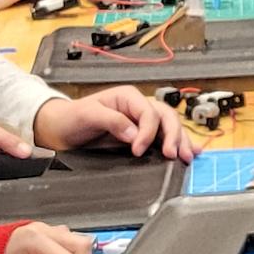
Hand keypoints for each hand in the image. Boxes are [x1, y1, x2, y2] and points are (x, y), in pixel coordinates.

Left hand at [34, 87, 196, 161]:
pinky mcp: (141, 136)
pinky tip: (191, 151)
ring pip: (170, 126)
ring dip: (181, 140)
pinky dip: (179, 143)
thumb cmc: (72, 118)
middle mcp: (138, 107)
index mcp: (128, 97)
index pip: (149, 112)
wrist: (62, 130)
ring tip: (187, 156)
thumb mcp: (88, 115)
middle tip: (172, 155)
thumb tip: (133, 132)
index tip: (138, 150)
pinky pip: (164, 137)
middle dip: (173, 135)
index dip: (148, 131)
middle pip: (166, 117)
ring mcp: (141, 122)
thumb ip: (111, 121)